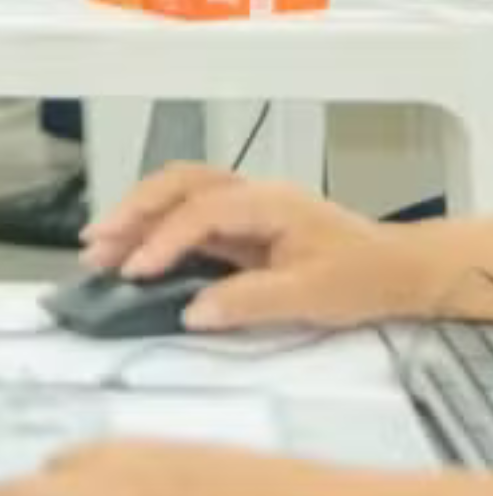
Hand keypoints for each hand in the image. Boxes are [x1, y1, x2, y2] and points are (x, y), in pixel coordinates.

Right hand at [81, 163, 443, 329]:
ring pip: (177, 192)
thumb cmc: (362, 278)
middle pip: (177, 184)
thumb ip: (249, 301)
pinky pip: (186, 212)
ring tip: (98, 244)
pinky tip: (133, 248)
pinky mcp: (240, 221)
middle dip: (131, 211)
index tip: (135, 273)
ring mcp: (244, 203)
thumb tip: (190, 312)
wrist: (401, 269)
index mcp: (268, 202)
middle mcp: (250, 193)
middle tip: (94, 244)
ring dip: (135, 213)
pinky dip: (153, 224)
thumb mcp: (311, 297)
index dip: (164, 239)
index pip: (201, 211)